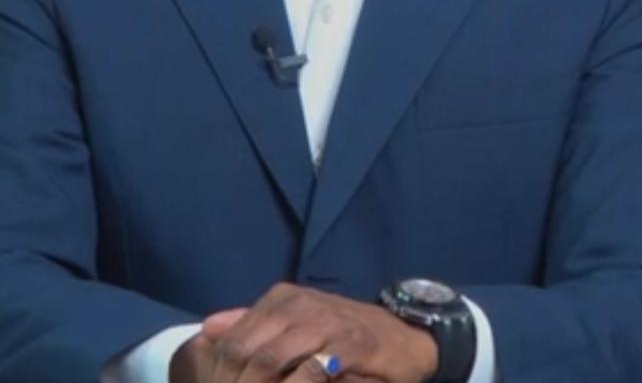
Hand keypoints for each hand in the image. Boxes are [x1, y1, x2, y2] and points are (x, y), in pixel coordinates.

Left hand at [169, 283, 437, 382]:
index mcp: (281, 299)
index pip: (236, 340)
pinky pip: (312, 371)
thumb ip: (252, 323)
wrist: (401, 335)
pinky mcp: (351, 345)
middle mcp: (299, 305)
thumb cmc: (341, 331)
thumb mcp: (295, 319)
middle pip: (250, 353)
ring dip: (261, 382)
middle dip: (235, 381)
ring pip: (273, 361)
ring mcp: (324, 324)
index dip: (220, 373)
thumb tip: (208, 328)